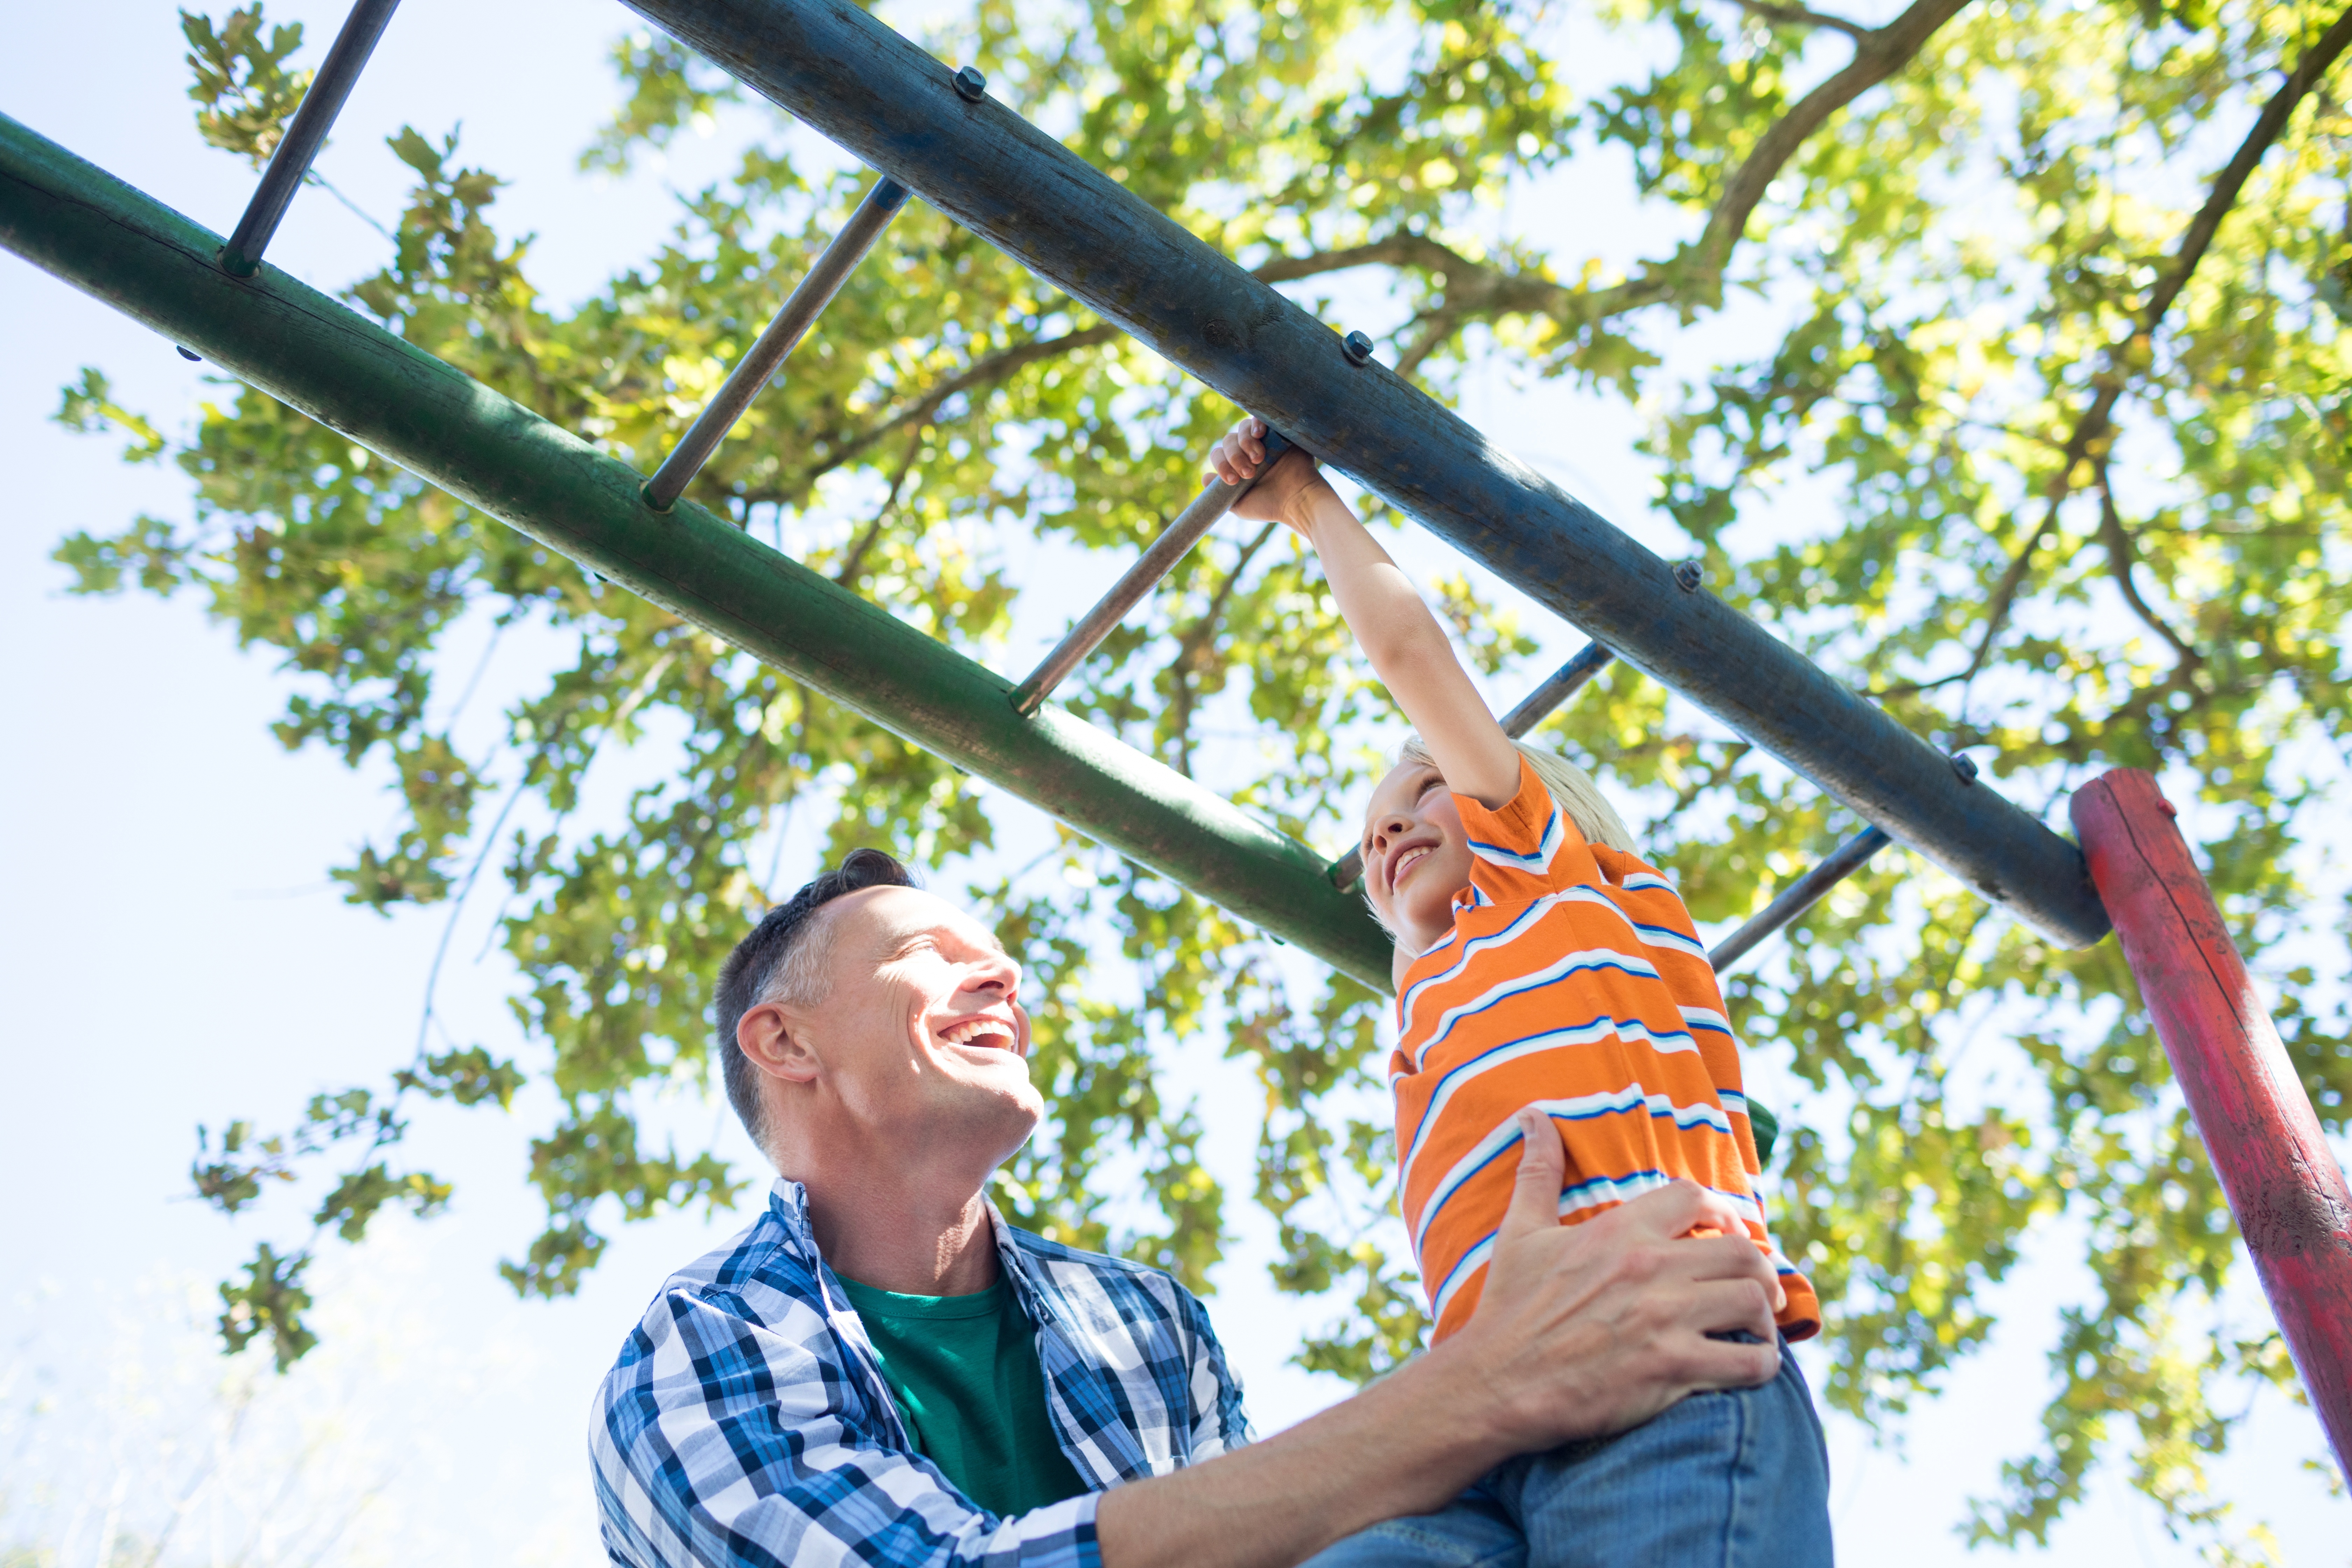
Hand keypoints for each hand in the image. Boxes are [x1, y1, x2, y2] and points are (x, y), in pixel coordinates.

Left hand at [1205, 416, 1330, 535]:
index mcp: (1238, 465)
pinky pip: (1262, 418)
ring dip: (1245, 442)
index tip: (1233, 481)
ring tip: (1259, 459)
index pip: (1219, 455)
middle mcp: (1249, 450)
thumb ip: (1219, 492)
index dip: (1221, 465)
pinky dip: (1256, 423)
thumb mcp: (1239, 504)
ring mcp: (1264, 440)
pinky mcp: (1279, 432)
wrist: (1298, 501)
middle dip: (1234, 456)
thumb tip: (1204, 477)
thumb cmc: (1270, 506)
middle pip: (1229, 440)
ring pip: (1242, 429)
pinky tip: (1259, 434)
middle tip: (1249, 473)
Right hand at [1442, 1107, 1784, 1453]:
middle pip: (1744, 1252)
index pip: (1696, 1198)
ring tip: (1755, 1329)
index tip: (1730, 1235)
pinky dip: (1762, 1364)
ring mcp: (1663, 1320)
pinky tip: (1750, 1365)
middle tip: (1759, 1289)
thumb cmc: (1509, 1309)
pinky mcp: (1672, 1369)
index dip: (1725, 1213)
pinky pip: (1749, 1362)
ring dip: (1765, 1318)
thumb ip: (1538, 1172)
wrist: (1495, 1385)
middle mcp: (1648, 1267)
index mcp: (1618, 1231)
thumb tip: (1533, 1115)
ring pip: (1753, 1302)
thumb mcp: (1520, 1232)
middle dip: (1761, 1270)